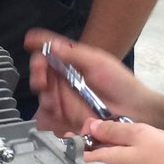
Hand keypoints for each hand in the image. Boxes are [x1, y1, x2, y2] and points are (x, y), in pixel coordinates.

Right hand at [24, 29, 149, 135]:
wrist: (135, 110)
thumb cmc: (120, 83)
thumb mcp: (98, 62)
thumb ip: (73, 54)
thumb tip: (51, 44)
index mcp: (71, 63)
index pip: (49, 52)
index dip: (38, 47)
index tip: (29, 44)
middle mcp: (64, 80)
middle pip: (41, 75)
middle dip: (37, 74)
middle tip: (41, 76)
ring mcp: (64, 100)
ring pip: (43, 96)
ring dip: (45, 95)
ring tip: (53, 97)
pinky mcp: (66, 119)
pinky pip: (49, 117)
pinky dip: (48, 113)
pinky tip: (55, 110)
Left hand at [82, 118, 163, 163]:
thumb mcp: (140, 133)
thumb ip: (112, 130)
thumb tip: (90, 127)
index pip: (74, 156)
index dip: (74, 141)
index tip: (86, 128)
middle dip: (89, 146)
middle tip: (103, 129)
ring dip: (102, 156)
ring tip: (116, 140)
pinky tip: (127, 156)